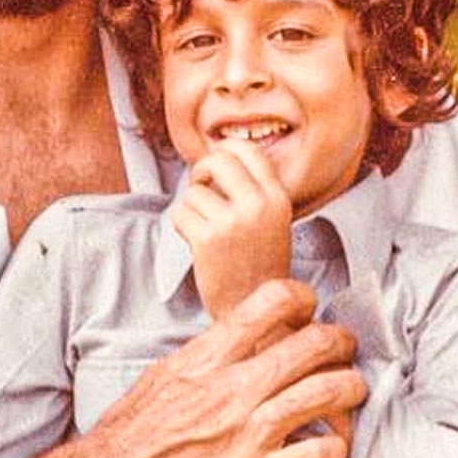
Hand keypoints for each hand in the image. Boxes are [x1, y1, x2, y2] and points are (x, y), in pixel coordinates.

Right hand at [73, 279, 366, 457]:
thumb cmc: (134, 432)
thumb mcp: (166, 374)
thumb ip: (209, 353)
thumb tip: (242, 334)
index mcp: (207, 357)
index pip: (269, 302)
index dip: (300, 296)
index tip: (308, 304)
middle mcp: (232, 389)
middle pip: (311, 344)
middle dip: (338, 339)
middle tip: (344, 343)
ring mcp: (249, 434)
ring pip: (326, 392)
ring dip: (350, 385)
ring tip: (353, 386)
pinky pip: (320, 453)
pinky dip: (337, 444)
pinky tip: (334, 442)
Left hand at [174, 142, 292, 318]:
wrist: (255, 308)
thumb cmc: (259, 262)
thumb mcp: (271, 219)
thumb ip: (253, 188)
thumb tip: (219, 156)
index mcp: (277, 198)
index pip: (249, 150)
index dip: (226, 149)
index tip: (217, 159)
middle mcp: (258, 206)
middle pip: (218, 160)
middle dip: (202, 169)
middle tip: (201, 185)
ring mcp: (232, 223)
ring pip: (194, 191)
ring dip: (192, 207)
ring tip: (205, 226)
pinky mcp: (207, 240)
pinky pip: (180, 213)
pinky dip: (181, 225)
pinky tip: (195, 240)